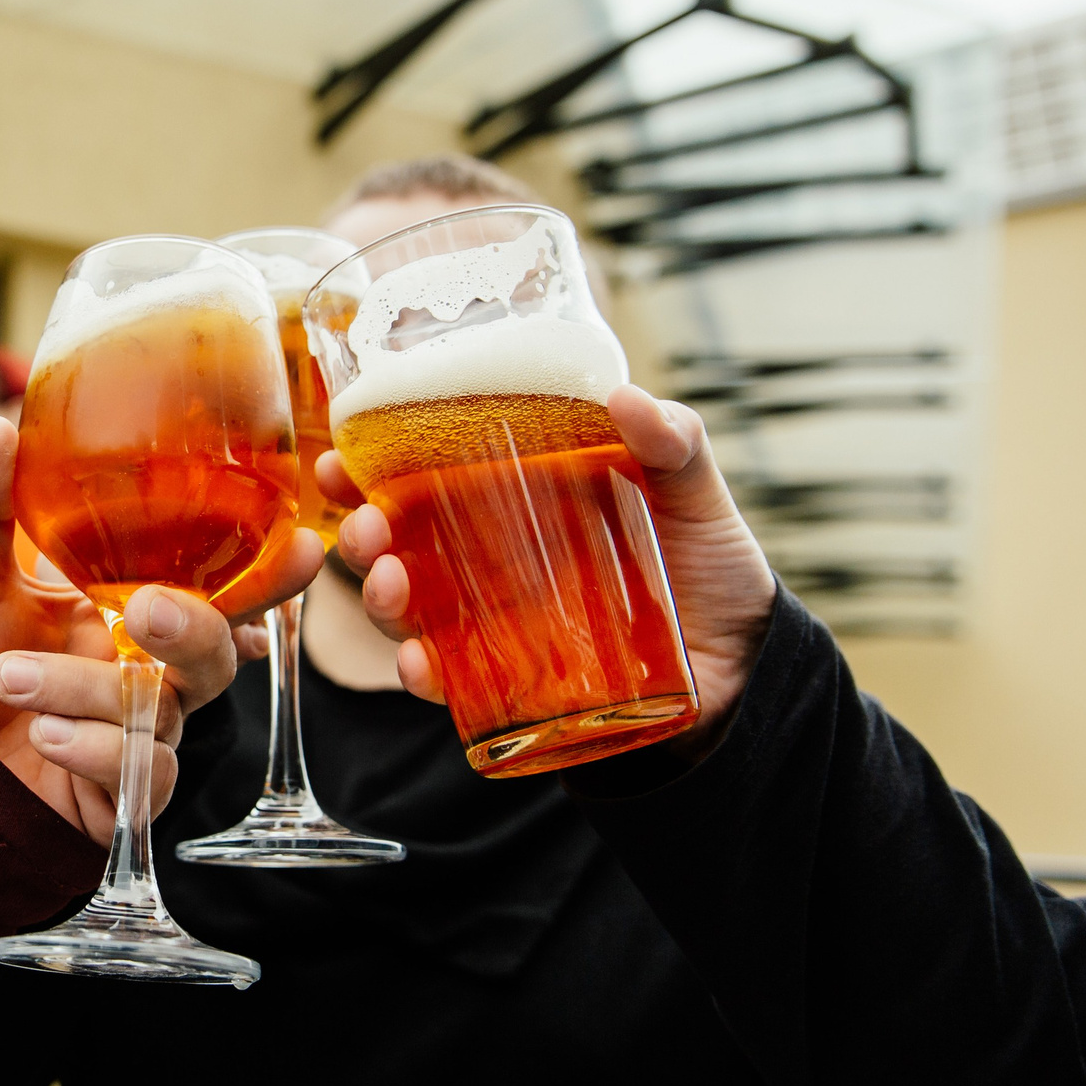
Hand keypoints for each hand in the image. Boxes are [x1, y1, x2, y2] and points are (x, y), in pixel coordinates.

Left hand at [0, 418, 321, 844]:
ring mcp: (139, 736)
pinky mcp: (123, 794)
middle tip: (142, 608)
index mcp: (130, 610)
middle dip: (193, 627)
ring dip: (86, 689)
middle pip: (215, 654)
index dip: (267, 576)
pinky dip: (93, 749)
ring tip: (11, 677)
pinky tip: (45, 733)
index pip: (218, 591)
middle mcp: (148, 673)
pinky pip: (143, 773)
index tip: (301, 546)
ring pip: (160, 710)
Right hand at [325, 385, 777, 751]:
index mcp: (513, 503)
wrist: (748, 666)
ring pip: (410, 613)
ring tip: (391, 589)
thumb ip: (674, 444)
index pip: (421, 478)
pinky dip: (426, 675)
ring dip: (382, 602)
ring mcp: (495, 625)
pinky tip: (422, 666)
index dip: (366, 469)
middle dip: (362, 538)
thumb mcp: (696, 494)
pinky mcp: (512, 684)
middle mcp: (490, 563)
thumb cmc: (710, 568)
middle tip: (367, 530)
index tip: (336, 458)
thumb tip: (627, 401)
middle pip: (398, 546)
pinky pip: (452, 683)